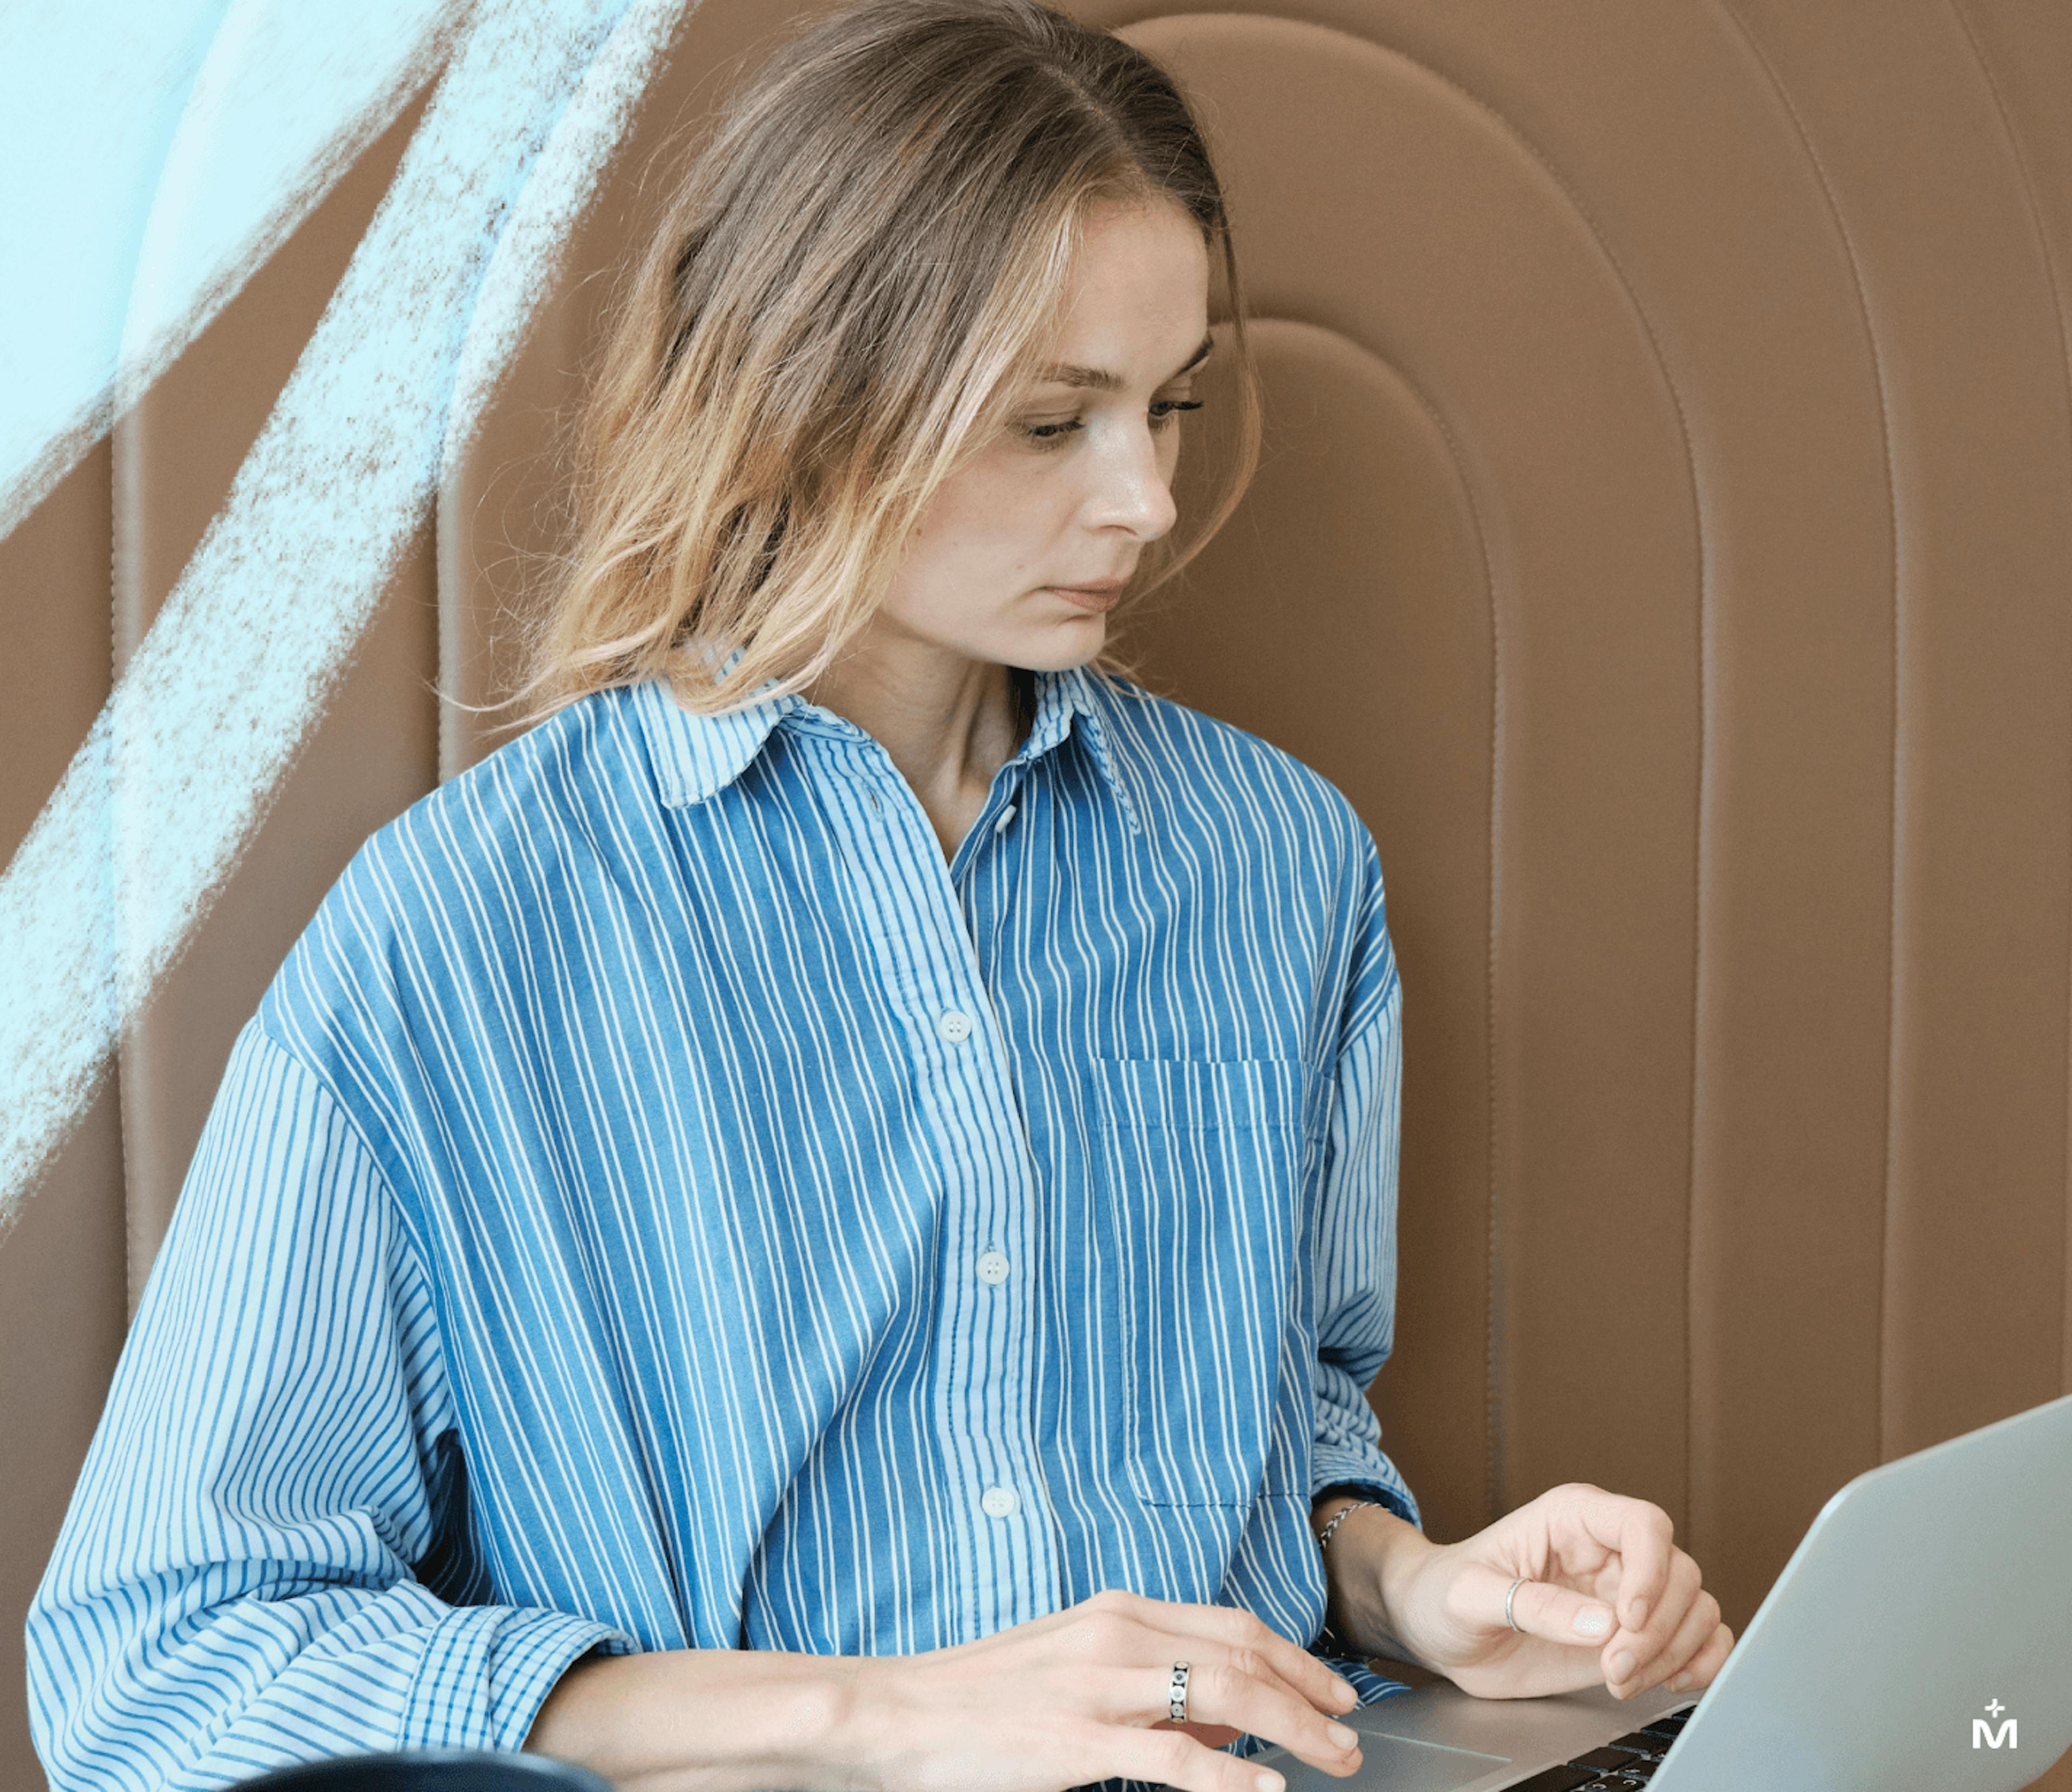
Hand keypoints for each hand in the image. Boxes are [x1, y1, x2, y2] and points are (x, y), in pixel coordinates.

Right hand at [840, 1587, 1367, 1791]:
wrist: (893, 1714)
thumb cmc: (979, 1699)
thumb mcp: (1074, 1671)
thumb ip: (1151, 1690)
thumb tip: (1226, 1718)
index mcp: (1116, 1612)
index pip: (1230, 1625)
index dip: (1294, 1657)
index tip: (1333, 1691)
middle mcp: (1115, 1633)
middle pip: (1243, 1652)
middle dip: (1310, 1691)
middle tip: (1351, 1731)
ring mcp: (1097, 1684)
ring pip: (1225, 1692)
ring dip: (1293, 1728)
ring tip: (1331, 1760)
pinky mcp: (1075, 1739)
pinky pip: (1174, 1757)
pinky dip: (1231, 1774)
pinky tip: (1264, 1789)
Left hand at [1375, 1483, 1733, 1701]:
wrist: (1439, 1629)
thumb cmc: (1445, 1594)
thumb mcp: (1469, 1595)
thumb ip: (1531, 1604)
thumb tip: (1602, 1624)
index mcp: (1572, 1518)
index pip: (1644, 1524)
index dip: (1650, 1572)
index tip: (1626, 1620)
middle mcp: (1608, 1549)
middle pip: (1679, 1573)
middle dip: (1656, 1630)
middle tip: (1612, 1667)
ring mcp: (1626, 1591)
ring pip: (1695, 1607)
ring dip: (1673, 1652)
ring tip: (1619, 1679)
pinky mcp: (1635, 1633)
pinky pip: (1699, 1637)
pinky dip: (1699, 1661)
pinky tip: (1669, 1681)